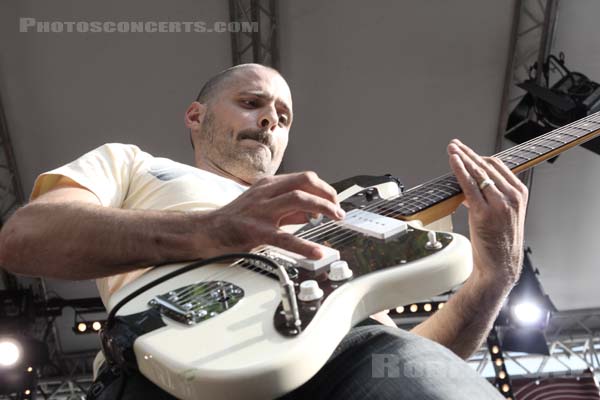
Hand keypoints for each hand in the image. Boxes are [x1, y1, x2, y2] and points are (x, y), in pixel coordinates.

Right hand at [207, 171, 344, 258]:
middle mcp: (265, 193)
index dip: (324, 188)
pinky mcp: (256, 230)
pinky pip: (284, 237)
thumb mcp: (264, 208)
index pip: (303, 178)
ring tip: (336, 218)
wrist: (206, 231)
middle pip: (304, 181)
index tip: (334, 201)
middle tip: (338, 209)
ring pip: (298, 199)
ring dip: (323, 207)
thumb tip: (313, 214)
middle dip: (327, 193)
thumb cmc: (235, 220)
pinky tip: (316, 251)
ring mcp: (260, 210)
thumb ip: (289, 211)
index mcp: (268, 185)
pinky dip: (304, 244)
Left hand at [447, 139, 527, 288]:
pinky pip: (469, 185)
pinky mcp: (484, 213)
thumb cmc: (499, 241)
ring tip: (451, 148)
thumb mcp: (504, 214)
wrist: (501, 265)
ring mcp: (499, 204)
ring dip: (462, 158)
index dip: (479, 156)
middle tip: (454, 145)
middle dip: (468, 153)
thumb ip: (492, 197)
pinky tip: (453, 161)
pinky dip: (459, 170)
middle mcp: (512, 196)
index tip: (466, 151)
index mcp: (520, 194)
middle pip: (486, 166)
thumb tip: (471, 185)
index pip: (497, 166)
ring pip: (477, 173)